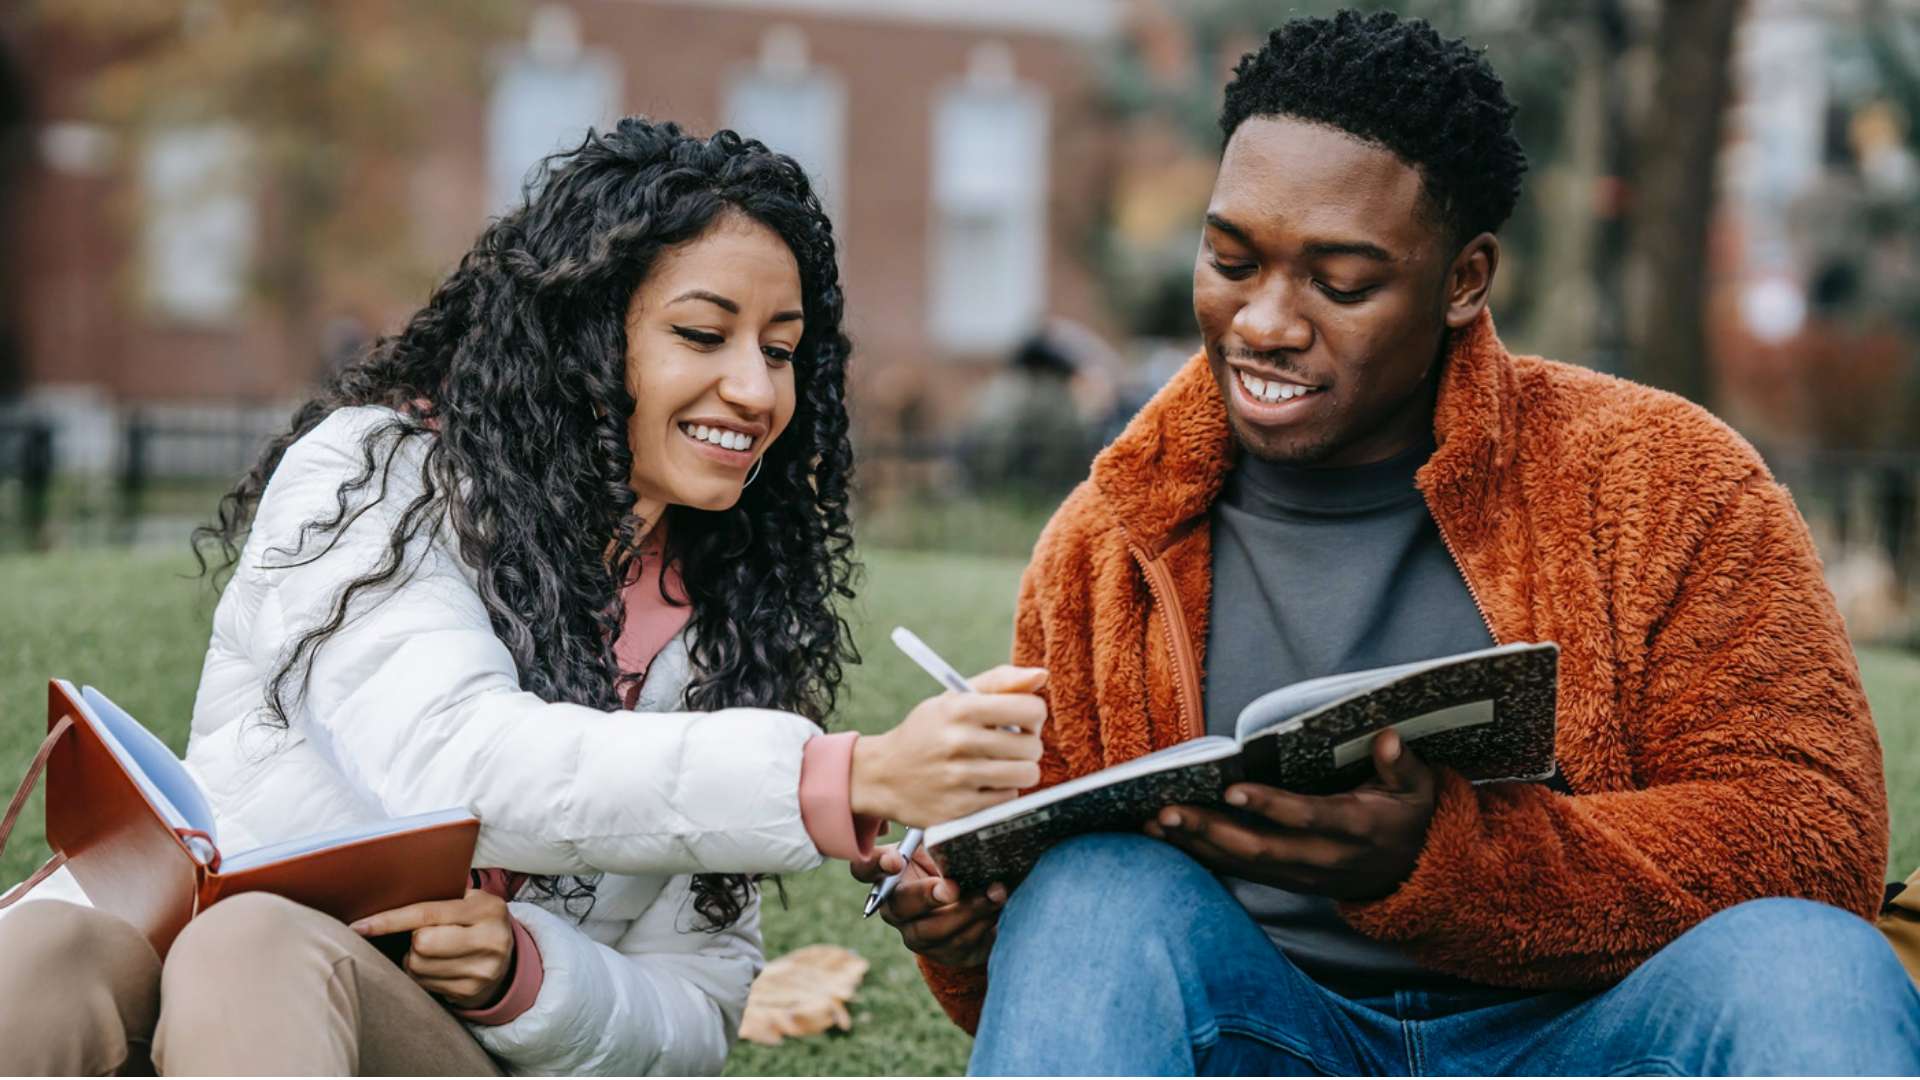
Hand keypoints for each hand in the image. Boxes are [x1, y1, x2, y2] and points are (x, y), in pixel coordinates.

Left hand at [352, 888, 515, 1008]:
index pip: (428, 914)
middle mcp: (489, 941)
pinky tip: (435, 966)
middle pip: (421, 944)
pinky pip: (423, 984)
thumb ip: (441, 895)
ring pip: (418, 966)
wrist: (508, 958)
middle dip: (413, 939)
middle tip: (422, 933)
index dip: (390, 920)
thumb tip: (388, 896)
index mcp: (487, 910)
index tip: (359, 926)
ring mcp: (481, 971)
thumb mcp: (471, 900)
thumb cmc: (477, 920)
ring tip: (430, 950)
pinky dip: (421, 974)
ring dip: (413, 958)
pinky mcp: (469, 992)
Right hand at [850, 665, 1047, 826]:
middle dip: (1028, 745)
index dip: (1033, 714)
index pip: (1031, 709)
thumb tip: (1042, 675)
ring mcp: (958, 779)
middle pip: (1033, 746)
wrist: (883, 775)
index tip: (1021, 719)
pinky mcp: (959, 810)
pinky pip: (1008, 800)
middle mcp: (958, 742)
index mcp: (960, 708)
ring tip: (1000, 765)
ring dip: (1019, 771)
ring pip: (1026, 775)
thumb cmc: (928, 731)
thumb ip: (1000, 682)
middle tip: (1009, 745)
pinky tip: (982, 784)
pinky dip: (1001, 792)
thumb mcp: (954, 697)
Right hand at [850, 842, 1006, 968]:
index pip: (865, 870)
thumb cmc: (949, 865)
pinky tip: (997, 906)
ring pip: (932, 930)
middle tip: (951, 887)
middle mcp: (894, 908)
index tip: (895, 860)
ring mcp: (915, 934)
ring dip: (966, 911)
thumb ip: (939, 839)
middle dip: (927, 896)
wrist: (972, 905)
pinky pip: (958, 943)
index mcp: (887, 875)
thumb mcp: (940, 848)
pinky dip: (981, 923)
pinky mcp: (941, 952)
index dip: (875, 866)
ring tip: (994, 893)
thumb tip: (958, 824)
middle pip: (900, 906)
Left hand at [1145, 729, 1437, 900]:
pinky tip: (1167, 840)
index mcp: (1355, 828)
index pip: (1307, 817)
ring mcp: (1302, 874)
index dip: (1269, 806)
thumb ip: (1403, 764)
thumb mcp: (1419, 790)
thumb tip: (1386, 737)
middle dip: (1210, 830)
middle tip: (1166, 811)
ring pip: (1243, 865)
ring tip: (1152, 824)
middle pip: (1260, 849)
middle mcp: (1324, 857)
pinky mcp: (1287, 881)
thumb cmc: (1410, 818)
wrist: (1414, 875)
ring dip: (1195, 844)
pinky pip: (1240, 872)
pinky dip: (1202, 856)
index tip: (1231, 788)